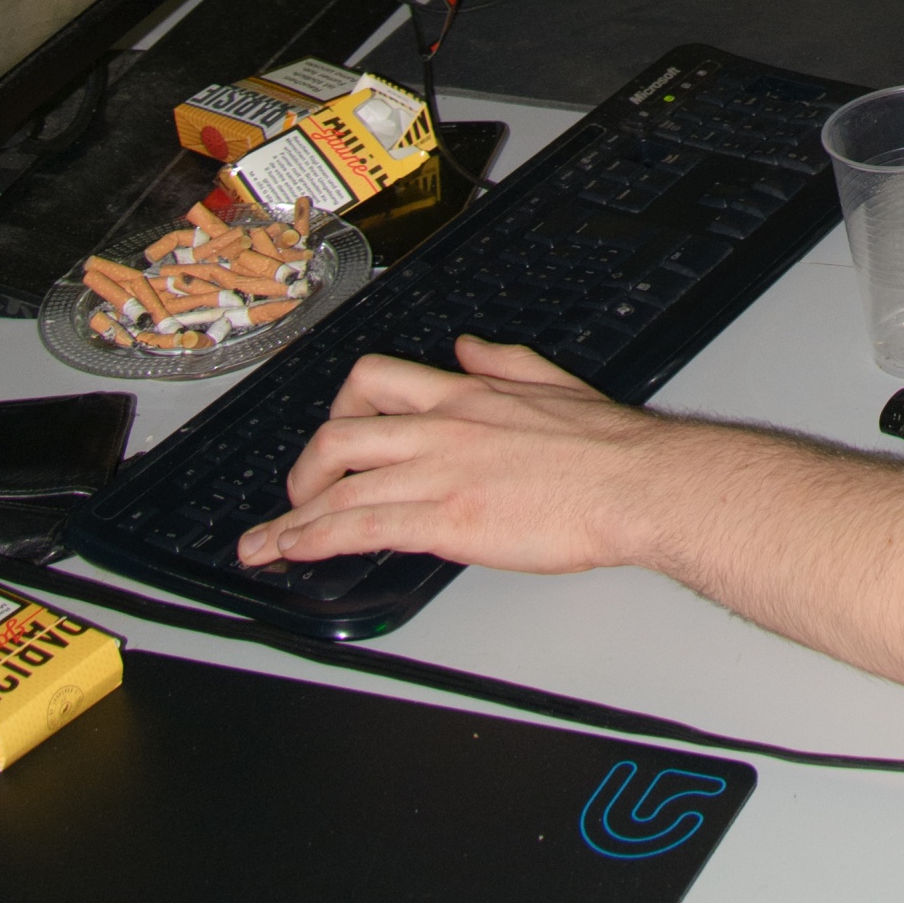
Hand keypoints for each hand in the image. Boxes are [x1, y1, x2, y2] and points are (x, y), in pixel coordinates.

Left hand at [234, 335, 677, 578]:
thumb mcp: (551, 380)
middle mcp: (441, 427)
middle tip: (295, 498)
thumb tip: (469, 348)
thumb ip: (502, 363)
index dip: (338, 411)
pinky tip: (296, 553)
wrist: (637, 482)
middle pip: (340, 435)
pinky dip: (316, 541)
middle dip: (304, 471)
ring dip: (292, 520)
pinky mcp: (445, 520)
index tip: (330, 442)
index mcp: (466, 394)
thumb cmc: (608, 445)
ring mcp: (439, 473)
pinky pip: (361, 527)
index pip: (375, 382)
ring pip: (339, 488)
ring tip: (266, 544)